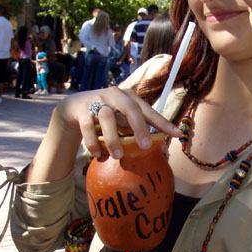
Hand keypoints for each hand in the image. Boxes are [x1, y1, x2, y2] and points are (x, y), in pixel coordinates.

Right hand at [57, 87, 180, 159]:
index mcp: (130, 97)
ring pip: (107, 117)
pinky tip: (97, 155)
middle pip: (131, 108)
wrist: (75, 107)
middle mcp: (116, 95)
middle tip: (145, 146)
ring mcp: (97, 100)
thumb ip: (139, 130)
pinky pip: (88, 126)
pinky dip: (93, 142)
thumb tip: (162, 149)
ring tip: (118, 156)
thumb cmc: (108, 115)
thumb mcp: (123, 119)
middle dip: (139, 127)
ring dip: (113, 138)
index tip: (176, 134)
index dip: (163, 122)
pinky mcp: (82, 109)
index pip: (149, 110)